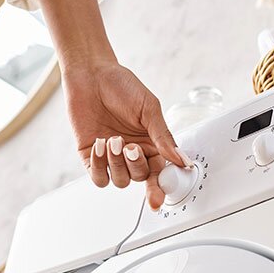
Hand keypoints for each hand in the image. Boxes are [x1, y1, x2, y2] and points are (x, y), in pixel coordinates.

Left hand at [24, 0, 192, 207]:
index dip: (160, 189)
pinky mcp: (91, 156)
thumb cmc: (122, 85)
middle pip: (140, 179)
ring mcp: (112, 157)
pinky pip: (98, 177)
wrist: (91, 74)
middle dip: (135, 165)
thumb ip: (164, 139)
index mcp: (153, 144)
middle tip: (130, 147)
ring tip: (112, 141)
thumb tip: (182, 161)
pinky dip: (99, 166)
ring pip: (120, 181)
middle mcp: (133, 153)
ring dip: (116, 164)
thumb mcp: (150, 109)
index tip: (157, 198)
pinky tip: (99, 146)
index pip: (161, 174)